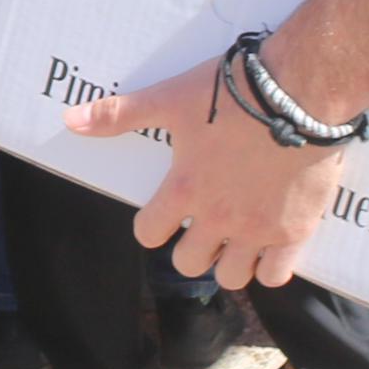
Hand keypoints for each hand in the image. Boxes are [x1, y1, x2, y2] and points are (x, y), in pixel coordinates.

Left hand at [62, 61, 344, 287]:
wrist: (299, 91)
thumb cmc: (233, 93)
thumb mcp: (170, 98)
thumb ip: (119, 114)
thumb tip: (69, 121)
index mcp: (183, 189)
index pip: (149, 234)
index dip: (152, 225)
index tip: (164, 214)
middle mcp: (217, 217)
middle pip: (188, 263)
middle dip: (189, 248)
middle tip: (201, 226)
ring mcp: (256, 229)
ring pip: (230, 277)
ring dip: (227, 262)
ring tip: (234, 240)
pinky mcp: (294, 231)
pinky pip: (275, 276)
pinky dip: (269, 268)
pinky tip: (269, 247)